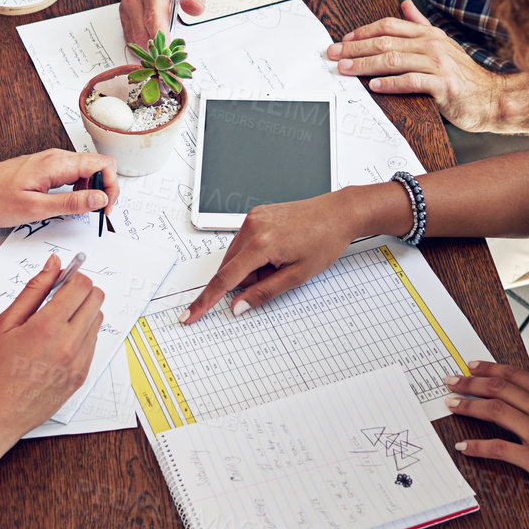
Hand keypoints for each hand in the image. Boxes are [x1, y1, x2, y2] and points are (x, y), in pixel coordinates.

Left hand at [0, 149, 120, 227]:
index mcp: (56, 163)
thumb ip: (71, 203)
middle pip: (97, 165)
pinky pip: (70, 174)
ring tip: (82, 211)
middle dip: (104, 189)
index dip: (111, 187)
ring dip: (91, 190)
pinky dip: (77, 189)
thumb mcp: (35, 208)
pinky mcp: (43, 168)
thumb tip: (101, 198)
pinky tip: (67, 204)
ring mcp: (49, 161)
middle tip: (96, 213)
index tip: (105, 209)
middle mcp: (56, 157)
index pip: (103, 164)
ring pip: (85, 170)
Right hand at [0, 254, 106, 443]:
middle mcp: (69, 345)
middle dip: (80, 291)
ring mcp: (78, 363)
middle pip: (96, 300)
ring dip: (82, 313)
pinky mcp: (80, 377)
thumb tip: (52, 267)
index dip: (73, 276)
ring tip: (54, 323)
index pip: (82, 286)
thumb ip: (33, 290)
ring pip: (97, 321)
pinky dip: (81, 335)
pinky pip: (92, 344)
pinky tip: (56, 342)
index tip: (63, 278)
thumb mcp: (5, 324)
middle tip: (59, 297)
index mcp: (48, 328)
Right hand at [119, 0, 209, 48]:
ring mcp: (128, 4)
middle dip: (156, 48)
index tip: (168, 53)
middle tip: (173, 57)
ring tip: (166, 50)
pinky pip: (130, 35)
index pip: (153, 18)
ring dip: (148, 48)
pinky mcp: (125, 11)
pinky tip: (155, 43)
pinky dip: (142, 43)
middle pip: (141, 32)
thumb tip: (193, 8)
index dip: (160, 39)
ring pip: (134, 37)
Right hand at [179, 187, 370, 323]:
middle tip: (278, 275)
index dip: (206, 301)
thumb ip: (263, 293)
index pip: (225, 279)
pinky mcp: (256, 214)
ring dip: (252, 267)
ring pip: (237, 256)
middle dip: (247, 280)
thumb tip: (238, 306)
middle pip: (230, 268)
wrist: (339, 213)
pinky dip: (255, 254)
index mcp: (261, 243)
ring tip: (282, 260)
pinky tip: (278, 251)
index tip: (190, 315)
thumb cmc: (324, 240)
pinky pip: (244, 243)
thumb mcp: (297, 276)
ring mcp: (253, 218)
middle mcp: (252, 226)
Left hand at [329, 1, 528, 134]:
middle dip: (355, 48)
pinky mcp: (443, 85)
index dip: (364, 31)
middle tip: (333, 53)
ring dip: (365, 65)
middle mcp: (432, 46)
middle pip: (386, 42)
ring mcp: (439, 64)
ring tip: (345, 69)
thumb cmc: (465, 76)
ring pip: (394, 60)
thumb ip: (422, 26)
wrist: (493, 98)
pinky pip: (412, 81)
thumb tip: (406, 6)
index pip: (390, 26)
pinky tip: (374, 85)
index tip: (344, 39)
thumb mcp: (443, 44)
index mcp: (429, 35)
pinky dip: (391, 83)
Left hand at [445, 361, 528, 521]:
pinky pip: (500, 449)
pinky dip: (478, 447)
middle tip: (451, 379)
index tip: (473, 365)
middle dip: (471, 382)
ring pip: (496, 412)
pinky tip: (464, 446)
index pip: (517, 376)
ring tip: (451, 404)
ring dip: (469, 406)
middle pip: (500, 389)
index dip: (491, 369)